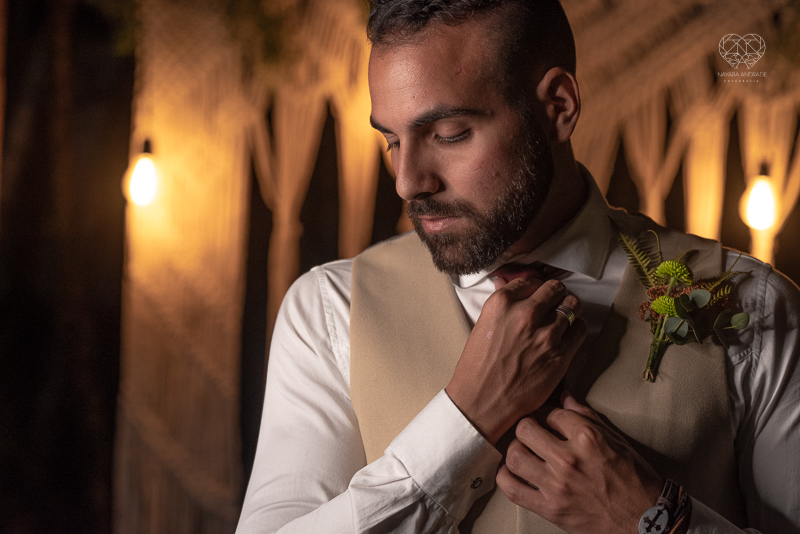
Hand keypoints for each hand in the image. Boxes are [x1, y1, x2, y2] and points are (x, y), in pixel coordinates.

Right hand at [445, 277, 586, 444]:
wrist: (482, 402)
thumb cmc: (477, 368)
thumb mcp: (482, 327)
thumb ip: (500, 306)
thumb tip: (506, 285)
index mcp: (502, 304)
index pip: (529, 281)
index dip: (535, 286)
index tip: (537, 292)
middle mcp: (526, 314)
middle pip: (555, 289)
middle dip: (555, 294)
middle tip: (554, 301)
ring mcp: (545, 334)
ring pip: (572, 306)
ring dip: (569, 309)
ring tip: (565, 316)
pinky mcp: (560, 355)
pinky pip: (581, 329)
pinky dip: (577, 328)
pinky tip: (569, 333)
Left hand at [496, 392, 663, 533]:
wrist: (645, 520)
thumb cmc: (634, 478)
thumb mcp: (616, 439)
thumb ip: (586, 416)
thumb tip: (564, 396)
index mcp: (588, 438)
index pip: (551, 413)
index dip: (549, 414)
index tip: (550, 420)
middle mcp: (569, 459)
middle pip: (525, 429)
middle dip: (527, 426)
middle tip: (532, 432)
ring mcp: (557, 485)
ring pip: (515, 455)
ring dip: (515, 449)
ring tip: (523, 449)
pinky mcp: (550, 509)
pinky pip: (512, 489)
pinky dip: (505, 477)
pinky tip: (512, 471)